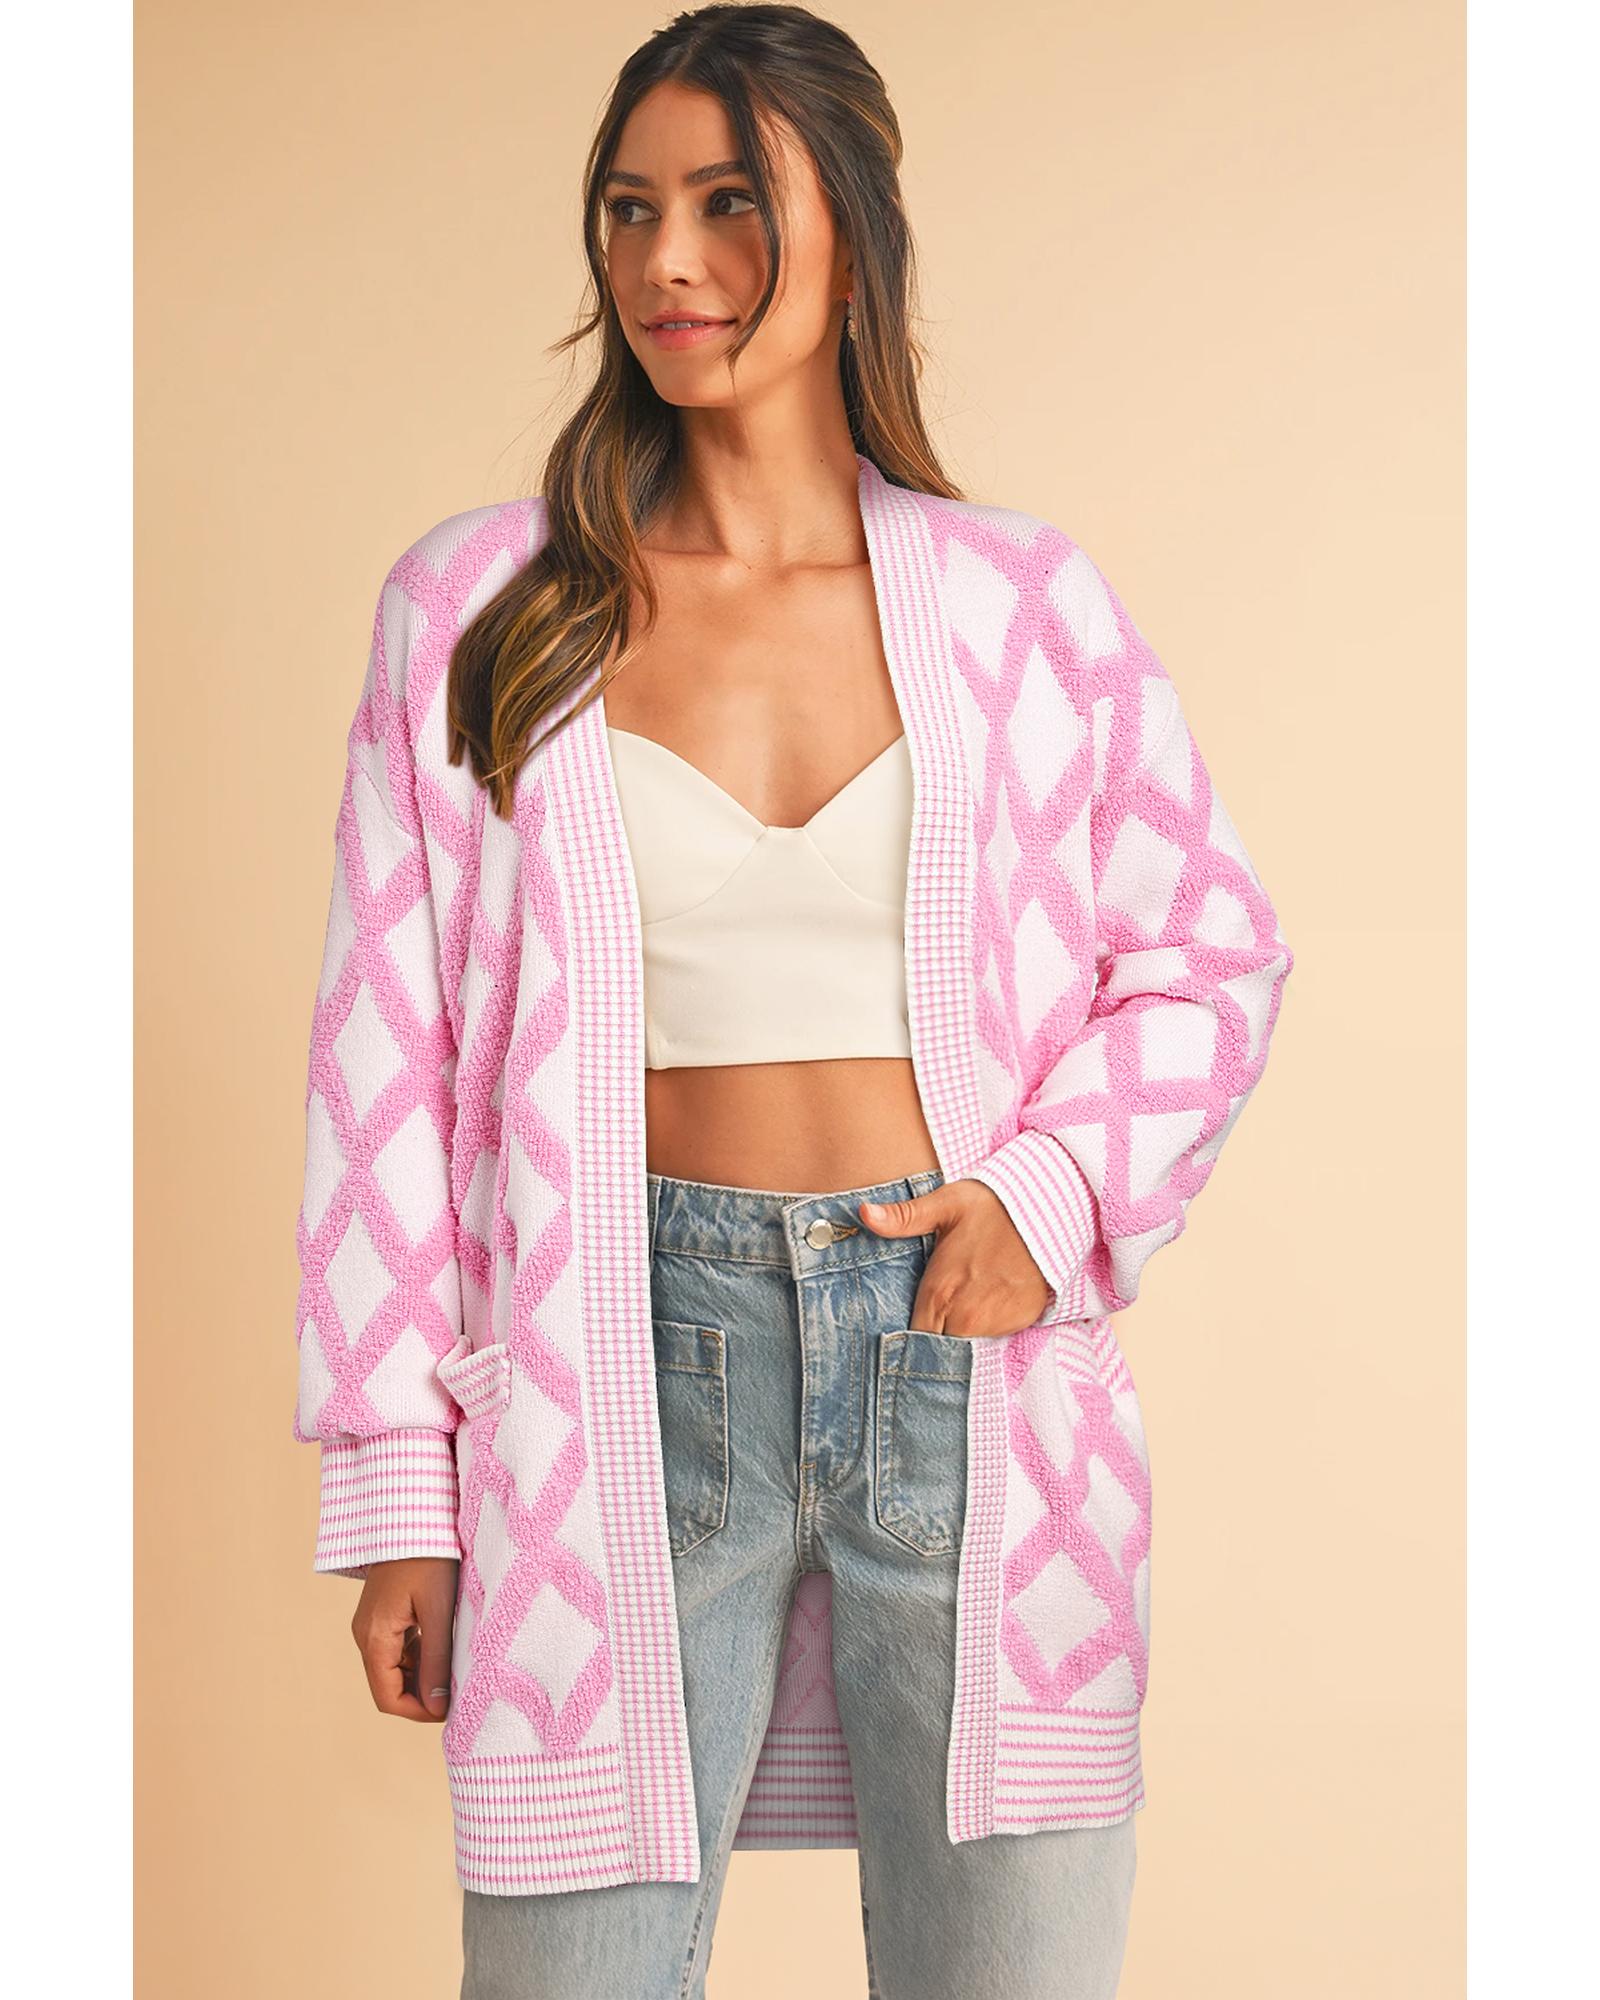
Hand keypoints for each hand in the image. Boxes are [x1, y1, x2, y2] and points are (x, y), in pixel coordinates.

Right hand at [351, 1557, 459, 1721]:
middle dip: (421, 1697)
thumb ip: (437, 1660)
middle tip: (457, 1692)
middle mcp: (366, 1635)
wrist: (413, 1514)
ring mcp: (372, 1625)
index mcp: (374, 1638)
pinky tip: (444, 1649)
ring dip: (422, 1677)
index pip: (387, 1699)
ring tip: (455, 1671)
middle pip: (389, 1686)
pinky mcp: (382, 1615)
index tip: (450, 1709)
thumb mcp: (439, 1610)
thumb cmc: (429, 1558)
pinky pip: (397, 1649)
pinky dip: (419, 1657)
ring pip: (394, 1669)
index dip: (418, 1712)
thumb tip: (438, 1707)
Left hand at [858, 1180, 1051, 1338]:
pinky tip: (990, 1302)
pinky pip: (993, 1337)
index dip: (907, 1338)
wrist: (1051, 1211)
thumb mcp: (947, 1204)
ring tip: (966, 1302)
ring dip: (960, 1332)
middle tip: (940, 1312)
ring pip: (964, 1343)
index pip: (911, 1338)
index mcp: (938, 1292)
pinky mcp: (1019, 1322)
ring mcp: (993, 1324)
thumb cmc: (995, 1206)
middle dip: (934, 1336)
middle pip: (936, 1345)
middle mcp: (963, 1317)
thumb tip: (863, 1214)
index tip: (907, 1330)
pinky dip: (989, 1326)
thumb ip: (904, 1217)